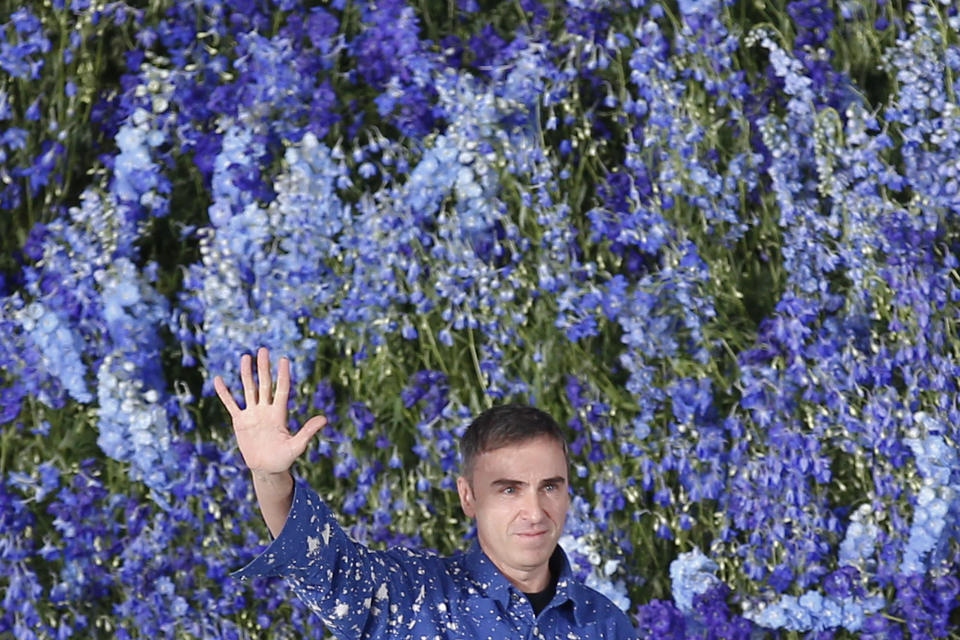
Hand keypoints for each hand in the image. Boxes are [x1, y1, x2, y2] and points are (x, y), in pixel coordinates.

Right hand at [214, 347, 325, 474]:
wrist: (267, 468)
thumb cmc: (284, 459)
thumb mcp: (297, 446)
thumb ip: (308, 432)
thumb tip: (324, 419)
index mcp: (279, 414)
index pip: (282, 390)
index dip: (283, 375)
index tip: (283, 359)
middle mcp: (266, 410)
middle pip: (265, 384)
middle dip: (263, 368)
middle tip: (263, 350)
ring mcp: (252, 414)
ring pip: (249, 389)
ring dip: (247, 374)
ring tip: (245, 357)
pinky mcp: (239, 421)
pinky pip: (231, 404)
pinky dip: (224, 393)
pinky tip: (218, 379)